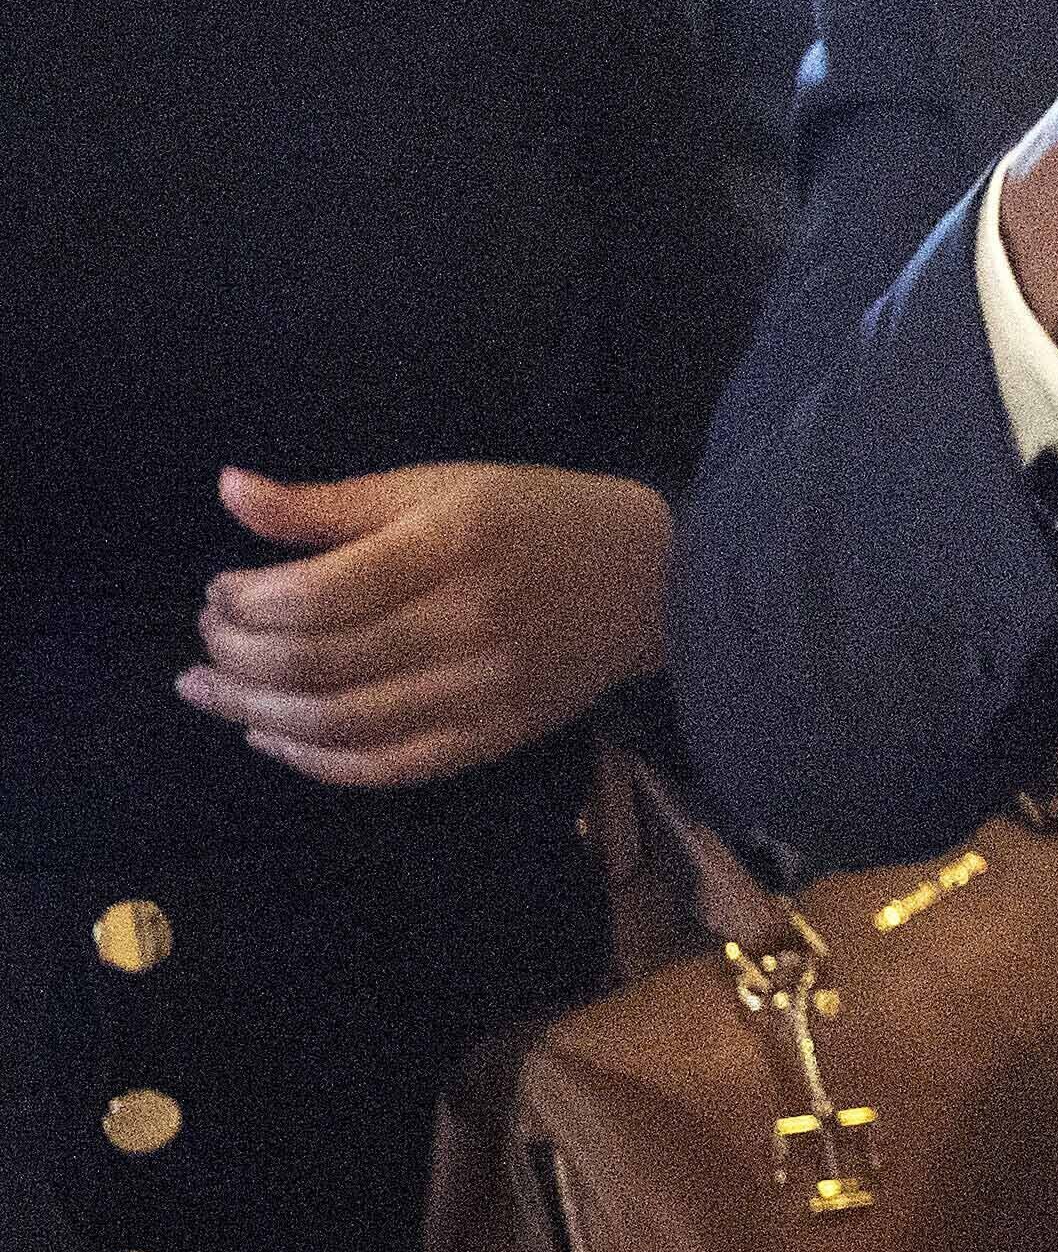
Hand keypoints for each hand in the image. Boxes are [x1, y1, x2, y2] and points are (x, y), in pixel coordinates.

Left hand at [187, 462, 670, 787]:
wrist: (656, 580)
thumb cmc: (538, 518)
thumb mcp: (440, 486)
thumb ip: (331, 503)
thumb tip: (229, 491)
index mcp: (456, 544)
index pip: (318, 594)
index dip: (245, 600)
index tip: (219, 590)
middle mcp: (470, 623)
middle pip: (317, 662)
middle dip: (237, 654)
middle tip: (207, 638)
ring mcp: (484, 690)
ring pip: (337, 722)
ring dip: (254, 710)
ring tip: (209, 690)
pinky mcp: (492, 738)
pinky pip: (384, 766)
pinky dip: (312, 760)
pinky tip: (269, 734)